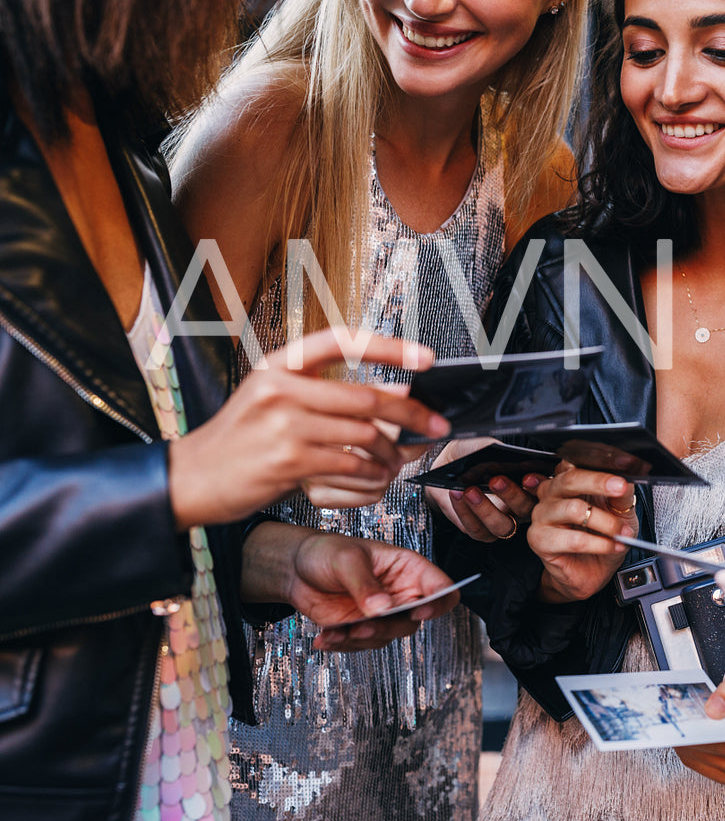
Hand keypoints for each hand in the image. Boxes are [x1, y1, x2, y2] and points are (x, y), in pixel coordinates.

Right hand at [168, 330, 450, 528]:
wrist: (191, 479)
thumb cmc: (240, 442)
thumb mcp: (275, 402)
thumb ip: (327, 395)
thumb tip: (395, 396)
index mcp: (278, 365)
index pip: (341, 341)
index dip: (388, 347)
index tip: (426, 358)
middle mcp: (280, 388)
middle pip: (367, 396)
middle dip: (412, 414)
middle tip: (437, 425)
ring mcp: (283, 424)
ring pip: (364, 433)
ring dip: (393, 452)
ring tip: (400, 460)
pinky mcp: (289, 460)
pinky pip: (351, 463)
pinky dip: (373, 472)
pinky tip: (378, 476)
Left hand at [281, 530, 459, 651]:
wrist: (296, 569)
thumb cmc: (327, 552)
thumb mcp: (346, 560)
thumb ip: (365, 584)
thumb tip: (383, 608)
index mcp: (408, 569)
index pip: (440, 587)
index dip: (439, 602)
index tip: (418, 612)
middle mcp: (400, 594)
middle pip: (413, 620)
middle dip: (387, 627)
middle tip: (361, 626)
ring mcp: (382, 614)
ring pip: (387, 637)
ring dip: (361, 639)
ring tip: (335, 632)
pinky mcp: (361, 628)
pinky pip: (361, 646)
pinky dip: (342, 645)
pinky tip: (324, 638)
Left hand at [422, 438, 541, 542]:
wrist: (448, 462)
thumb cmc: (474, 453)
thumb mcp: (489, 447)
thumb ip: (504, 454)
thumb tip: (514, 459)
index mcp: (528, 486)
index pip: (543, 490)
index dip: (539, 486)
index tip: (527, 476)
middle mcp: (519, 507)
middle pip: (526, 511)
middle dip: (512, 496)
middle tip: (496, 480)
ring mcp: (500, 521)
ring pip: (502, 526)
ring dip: (486, 510)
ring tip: (470, 491)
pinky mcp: (479, 530)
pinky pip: (477, 529)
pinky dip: (465, 513)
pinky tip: (457, 495)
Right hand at [527, 461, 638, 602]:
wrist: (592, 571)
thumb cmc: (602, 537)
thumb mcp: (621, 511)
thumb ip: (621, 493)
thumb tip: (628, 477)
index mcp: (567, 481)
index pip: (577, 460)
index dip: (598, 459)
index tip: (623, 462)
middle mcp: (550, 494)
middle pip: (569, 479)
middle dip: (598, 481)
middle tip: (620, 487)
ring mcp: (542, 516)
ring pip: (573, 509)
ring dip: (605, 522)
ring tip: (622, 532)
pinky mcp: (539, 540)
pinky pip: (573, 539)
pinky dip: (599, 543)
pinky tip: (612, 545)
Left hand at [675, 654, 724, 787]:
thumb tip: (713, 709)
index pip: (713, 730)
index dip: (693, 721)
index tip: (679, 709)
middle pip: (701, 745)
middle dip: (686, 728)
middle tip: (679, 710)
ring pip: (695, 757)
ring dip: (685, 739)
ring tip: (687, 719)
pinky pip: (699, 766)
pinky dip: (689, 750)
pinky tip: (693, 733)